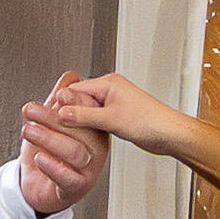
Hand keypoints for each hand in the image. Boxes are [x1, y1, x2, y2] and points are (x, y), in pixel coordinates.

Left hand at [14, 88, 103, 216]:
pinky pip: (68, 177)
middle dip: (53, 119)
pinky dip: (52, 166)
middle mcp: (94, 149)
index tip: (58, 95)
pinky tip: (39, 158)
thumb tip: (70, 77)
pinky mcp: (76, 187)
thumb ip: (59, 101)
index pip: (89, 112)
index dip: (74, 102)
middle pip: (81, 131)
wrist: (36, 185)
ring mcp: (88, 169)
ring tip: (28, 131)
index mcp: (93, 130)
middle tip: (31, 111)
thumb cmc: (47, 153)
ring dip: (48, 139)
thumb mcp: (50, 123)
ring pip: (74, 152)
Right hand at [34, 69, 198, 156]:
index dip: (62, 103)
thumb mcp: (110, 119)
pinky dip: (89, 125)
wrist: (168, 134)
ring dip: (80, 120)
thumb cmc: (149, 122)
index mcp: (109, 83)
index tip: (50, 115)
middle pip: (79, 98)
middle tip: (57, 124)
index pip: (76, 89)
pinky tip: (86, 135)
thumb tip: (62, 113)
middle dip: (69, 111)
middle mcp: (111, 90)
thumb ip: (83, 116)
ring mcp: (114, 102)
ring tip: (70, 131)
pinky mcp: (118, 115)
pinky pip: (96, 118)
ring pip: (87, 110)